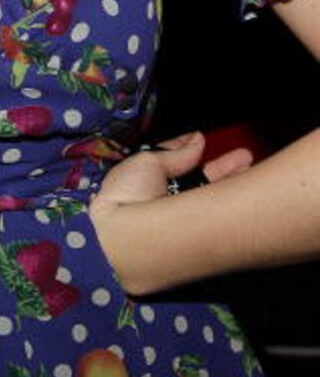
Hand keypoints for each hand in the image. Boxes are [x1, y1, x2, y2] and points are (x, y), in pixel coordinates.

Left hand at [89, 131, 252, 288]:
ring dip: (232, 179)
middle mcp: (170, 202)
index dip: (191, 151)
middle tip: (245, 156)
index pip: (178, 164)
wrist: (127, 235)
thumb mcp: (148, 162)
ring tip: (250, 163)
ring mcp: (185, 219)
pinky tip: (248, 185)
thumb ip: (175, 153)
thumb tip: (196, 140)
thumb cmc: (128, 194)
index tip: (203, 139)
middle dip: (222, 167)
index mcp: (151, 182)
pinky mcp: (200, 236)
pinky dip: (232, 198)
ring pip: (212, 196)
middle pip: (201, 181)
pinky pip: (218, 212)